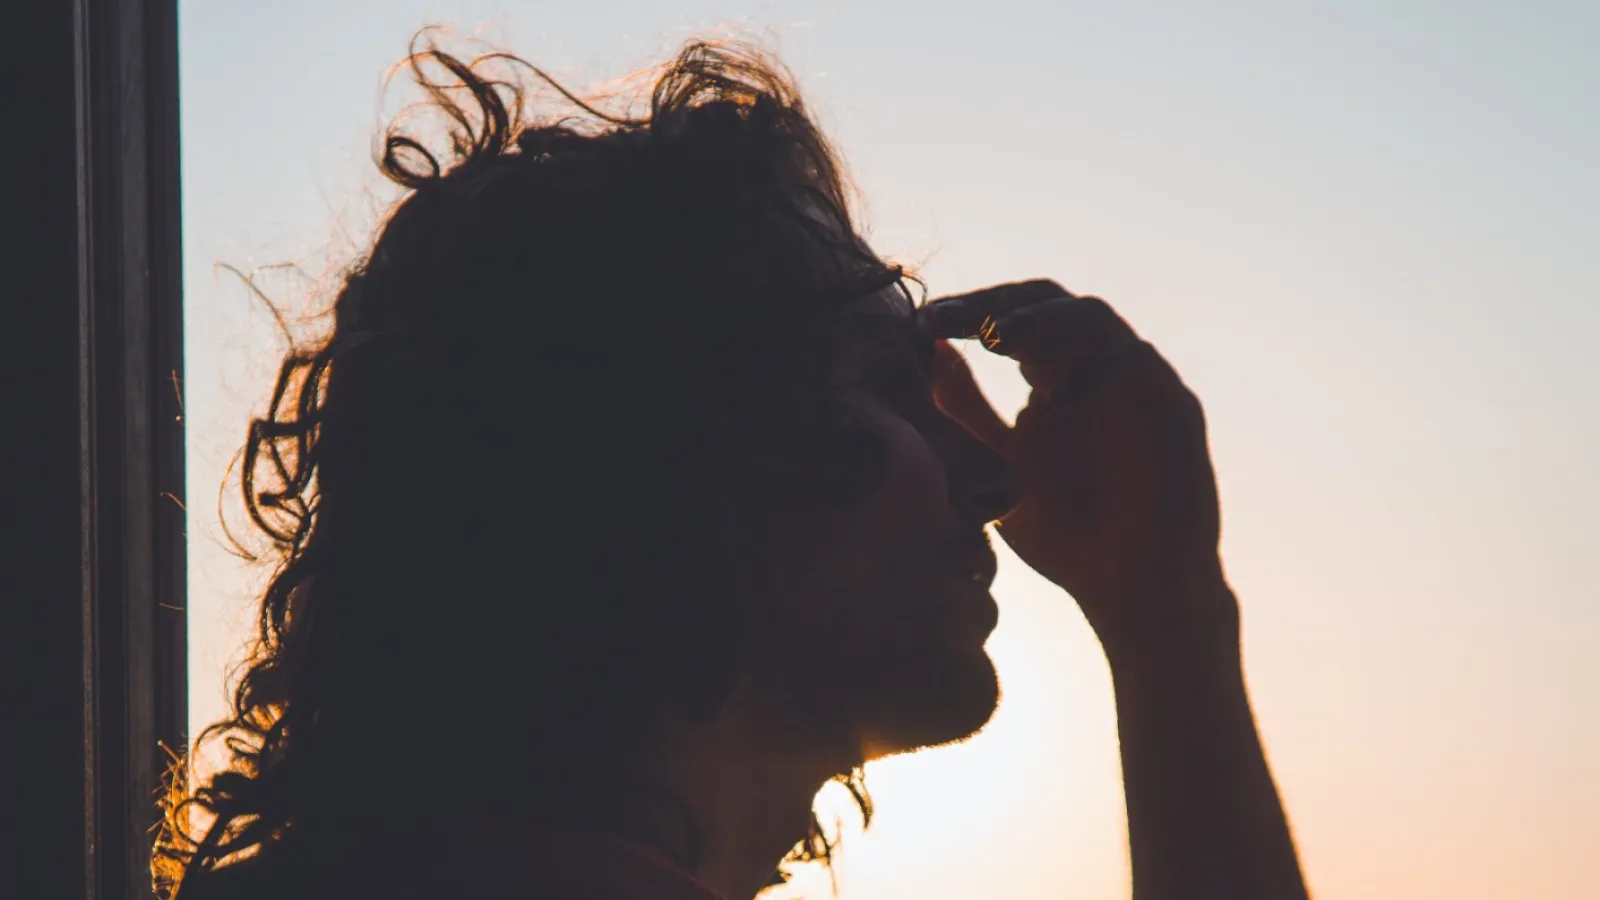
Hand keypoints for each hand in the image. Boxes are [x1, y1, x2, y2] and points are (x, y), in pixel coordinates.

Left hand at [923, 280, 1235, 653]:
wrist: (1134, 595)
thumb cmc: (1067, 535)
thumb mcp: (996, 468)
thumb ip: (965, 412)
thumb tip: (930, 352)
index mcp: (1054, 376)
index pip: (1010, 318)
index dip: (967, 311)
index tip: (923, 324)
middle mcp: (1096, 369)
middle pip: (1048, 302)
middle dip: (995, 304)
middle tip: (949, 318)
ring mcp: (1137, 384)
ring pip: (1094, 319)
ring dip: (1042, 321)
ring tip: (994, 337)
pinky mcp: (1175, 408)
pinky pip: (1138, 365)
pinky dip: (1098, 370)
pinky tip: (1056, 397)